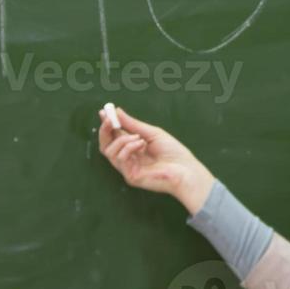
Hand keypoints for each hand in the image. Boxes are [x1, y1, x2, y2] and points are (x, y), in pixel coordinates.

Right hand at [96, 106, 213, 213]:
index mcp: (134, 149)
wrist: (186, 170)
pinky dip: (128, 148)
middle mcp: (129, 159)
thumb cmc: (174, 152)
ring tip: (138, 137)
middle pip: (106, 146)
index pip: (114, 137)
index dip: (107, 125)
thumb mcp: (152, 133)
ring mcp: (128, 169)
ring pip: (110, 152)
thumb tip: (116, 111)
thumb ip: (133, 124)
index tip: (103, 112)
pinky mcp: (131, 177)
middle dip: (105, 131)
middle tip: (109, 120)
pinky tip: (141, 144)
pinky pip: (120, 158)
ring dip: (122, 140)